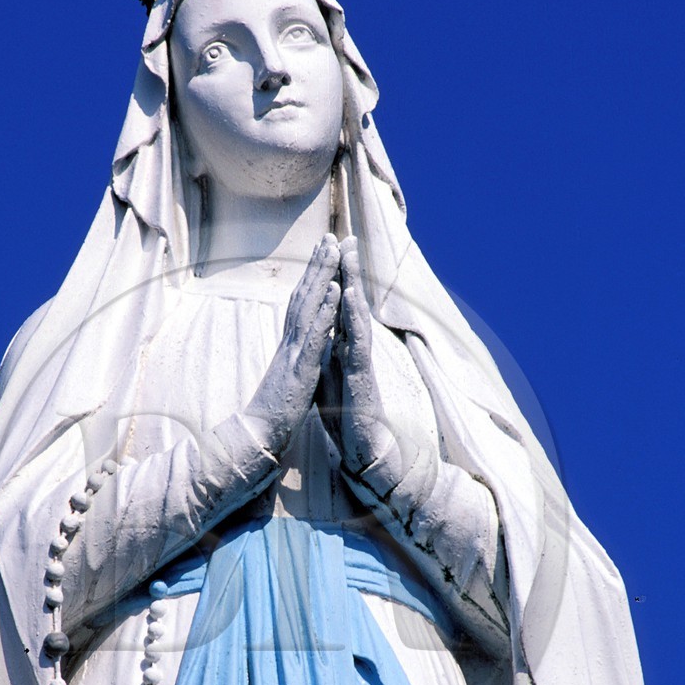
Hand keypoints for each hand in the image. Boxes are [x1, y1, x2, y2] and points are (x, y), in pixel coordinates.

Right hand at [244, 234, 341, 455]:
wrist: (258, 437)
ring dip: (321, 276)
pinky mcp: (300, 369)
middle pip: (303, 296)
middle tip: (329, 234)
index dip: (312, 276)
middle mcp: (290, 342)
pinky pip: (315, 335)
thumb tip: (308, 342)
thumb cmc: (274, 411)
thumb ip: (298, 356)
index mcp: (290, 346)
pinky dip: (325, 310)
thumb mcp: (290, 377)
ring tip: (333, 249)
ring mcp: (293, 353)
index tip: (323, 251)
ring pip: (308, 307)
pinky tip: (335, 289)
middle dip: (317, 264)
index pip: (301, 304)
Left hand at [325, 237, 393, 474]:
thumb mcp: (329, 375)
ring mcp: (360, 360)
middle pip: (349, 304)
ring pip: (356, 317)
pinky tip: (350, 299)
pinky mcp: (362, 376)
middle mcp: (353, 348)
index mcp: (342, 347)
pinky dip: (353, 319)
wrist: (361, 446)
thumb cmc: (346, 413)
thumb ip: (327, 352)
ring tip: (348, 259)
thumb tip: (322, 334)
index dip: (333, 279)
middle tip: (345, 237)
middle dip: (347, 270)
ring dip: (353, 287)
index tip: (328, 249)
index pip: (337, 307)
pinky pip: (357, 342)